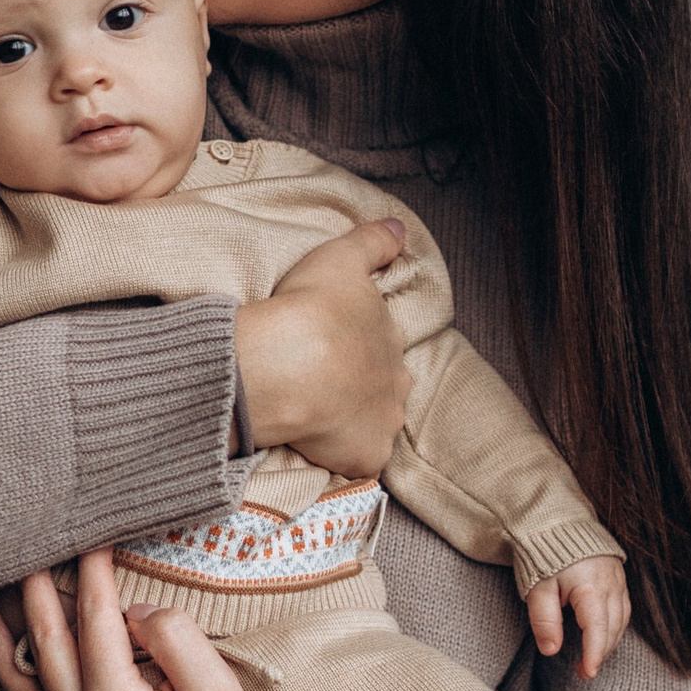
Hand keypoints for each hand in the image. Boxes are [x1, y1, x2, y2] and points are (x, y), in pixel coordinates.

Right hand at [232, 217, 408, 478]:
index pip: (380, 348)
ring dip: (351, 423)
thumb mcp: (342, 258)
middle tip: (321, 385)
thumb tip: (401, 228)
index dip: (355, 348)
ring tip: (315, 417)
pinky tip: (317, 446)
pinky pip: (356, 461)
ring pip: (372, 427)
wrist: (289, 364)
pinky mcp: (363, 458)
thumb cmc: (313, 307)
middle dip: (360, 389)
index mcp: (390, 342)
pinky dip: (341, 456)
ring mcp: (382, 425)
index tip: (329, 348)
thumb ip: (373, 242)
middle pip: (382, 390)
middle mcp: (396, 386)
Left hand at [525, 553, 629, 679]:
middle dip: (600, 653)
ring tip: (591, 658)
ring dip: (609, 641)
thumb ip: (545, 620)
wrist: (557, 520)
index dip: (593, 654)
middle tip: (583, 672)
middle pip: (612, 628)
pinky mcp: (618, 576)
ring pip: (621, 619)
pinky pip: (623, 608)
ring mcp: (617, 579)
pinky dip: (615, 626)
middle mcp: (610, 583)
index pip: (597, 629)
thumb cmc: (544, 554)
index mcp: (590, 586)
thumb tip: (551, 650)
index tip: (587, 673)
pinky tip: (603, 635)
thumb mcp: (537, 587)